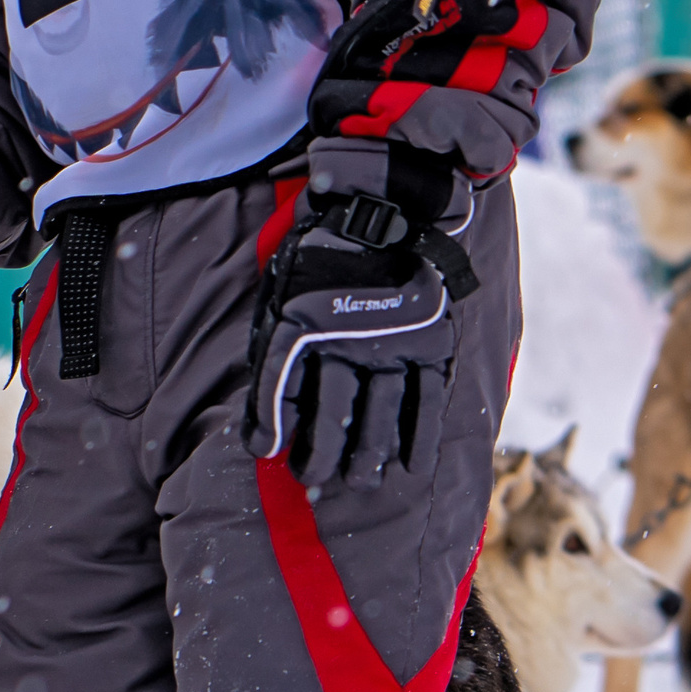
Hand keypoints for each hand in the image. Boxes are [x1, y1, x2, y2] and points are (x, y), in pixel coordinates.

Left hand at [243, 211, 459, 488]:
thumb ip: (272, 345)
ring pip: (380, 418)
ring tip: (358, 481)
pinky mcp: (431, 343)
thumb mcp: (280, 290)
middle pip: (332, 414)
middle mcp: (346, 339)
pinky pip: (427, 401)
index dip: (270, 424)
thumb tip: (259, 400)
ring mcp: (392, 343)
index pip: (280, 386)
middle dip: (320, 456)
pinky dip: (418, 438)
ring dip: (367, 457)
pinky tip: (409, 466)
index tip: (267, 452)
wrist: (381, 210)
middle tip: (314, 481)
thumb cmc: (319, 258)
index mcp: (302, 321)